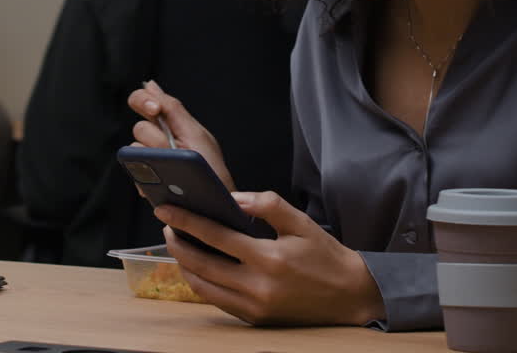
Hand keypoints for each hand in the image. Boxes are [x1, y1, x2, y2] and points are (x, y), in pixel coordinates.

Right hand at [127, 81, 233, 190]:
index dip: (142, 100)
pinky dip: (149, 179)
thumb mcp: (196, 135)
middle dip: (156, 137)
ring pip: (136, 151)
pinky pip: (136, 175)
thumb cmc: (211, 169)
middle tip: (170, 147)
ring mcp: (150, 162)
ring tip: (174, 169)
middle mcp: (156, 141)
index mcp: (169, 124)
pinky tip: (164, 183)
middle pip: (139, 128)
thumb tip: (150, 84)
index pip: (142, 101)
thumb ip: (173, 109)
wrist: (217, 204)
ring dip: (155, 158)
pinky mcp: (146, 182)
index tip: (154, 109)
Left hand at [157, 191, 385, 325]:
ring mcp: (254, 307)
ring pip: (203, 286)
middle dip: (178, 243)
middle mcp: (258, 286)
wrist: (350, 295)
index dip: (187, 221)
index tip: (166, 210)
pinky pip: (217, 301)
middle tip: (166, 225)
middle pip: (201, 264)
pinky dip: (202, 283)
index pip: (216, 236)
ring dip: (185, 265)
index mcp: (269, 258)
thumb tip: (233, 198)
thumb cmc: (325, 255)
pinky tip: (199, 266)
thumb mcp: (301, 222)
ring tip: (180, 244)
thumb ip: (267, 205)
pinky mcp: (254, 319)